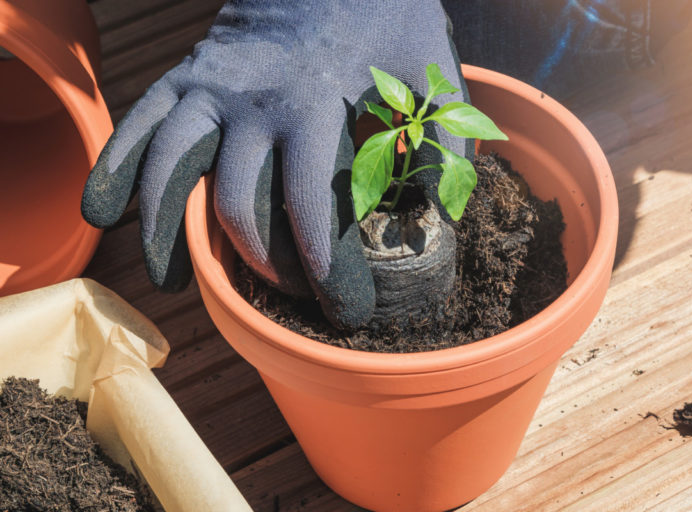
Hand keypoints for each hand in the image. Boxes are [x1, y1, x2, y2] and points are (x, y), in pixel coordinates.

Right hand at [81, 0, 469, 328]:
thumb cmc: (386, 18)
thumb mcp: (431, 73)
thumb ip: (441, 145)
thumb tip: (439, 218)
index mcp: (314, 105)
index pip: (310, 208)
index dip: (325, 270)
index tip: (344, 311)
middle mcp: (252, 102)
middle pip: (238, 206)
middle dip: (262, 266)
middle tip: (289, 295)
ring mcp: (209, 88)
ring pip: (171, 174)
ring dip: (167, 236)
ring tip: (173, 285)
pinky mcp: (184, 76)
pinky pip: (136, 126)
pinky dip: (114, 170)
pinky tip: (104, 215)